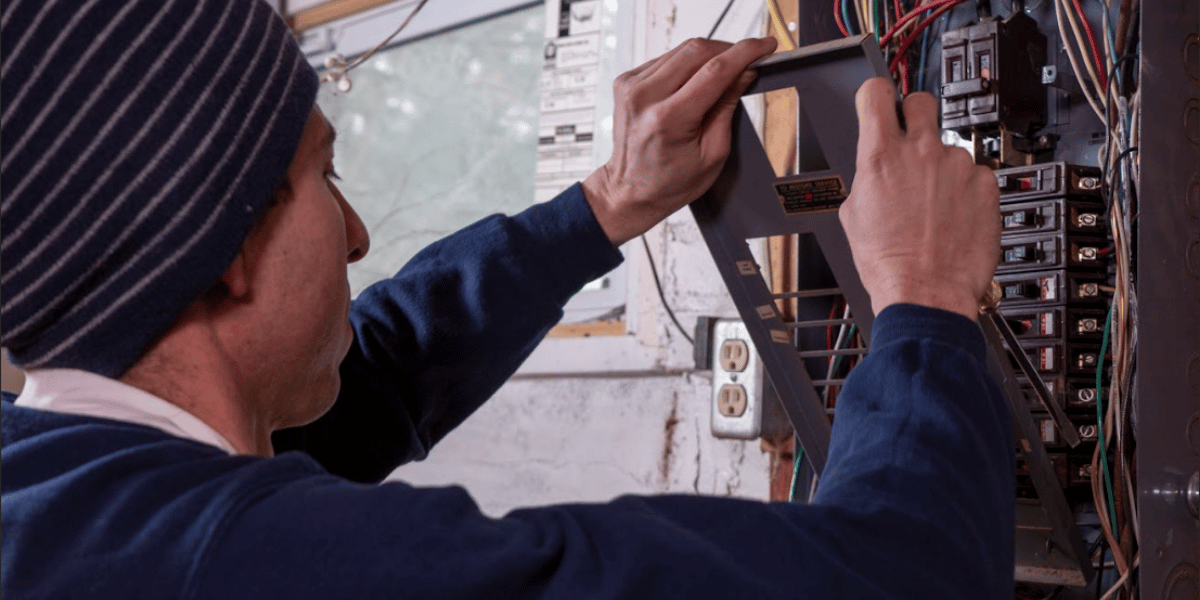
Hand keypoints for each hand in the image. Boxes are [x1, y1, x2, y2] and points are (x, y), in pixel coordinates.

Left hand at [582, 37, 776, 245]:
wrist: (630, 190)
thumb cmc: (670, 181)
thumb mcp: (713, 153)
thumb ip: (728, 108)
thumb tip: (744, 72)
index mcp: (668, 119)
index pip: (715, 70)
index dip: (745, 52)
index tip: (765, 45)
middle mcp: (645, 97)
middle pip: (697, 50)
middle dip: (729, 50)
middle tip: (748, 60)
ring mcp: (631, 86)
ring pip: (681, 50)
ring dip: (707, 56)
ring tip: (720, 76)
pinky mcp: (626, 81)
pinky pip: (665, 58)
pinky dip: (685, 64)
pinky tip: (692, 82)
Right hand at [838, 78, 999, 320]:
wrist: (926, 293)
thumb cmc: (889, 264)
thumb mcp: (853, 216)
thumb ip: (867, 178)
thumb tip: (875, 169)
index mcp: (880, 156)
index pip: (875, 92)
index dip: (875, 94)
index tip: (879, 101)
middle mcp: (921, 152)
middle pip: (920, 101)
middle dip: (914, 114)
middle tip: (913, 140)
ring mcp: (956, 165)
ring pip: (949, 146)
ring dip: (942, 166)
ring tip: (935, 204)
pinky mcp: (985, 183)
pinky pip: (975, 173)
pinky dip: (966, 189)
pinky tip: (955, 214)